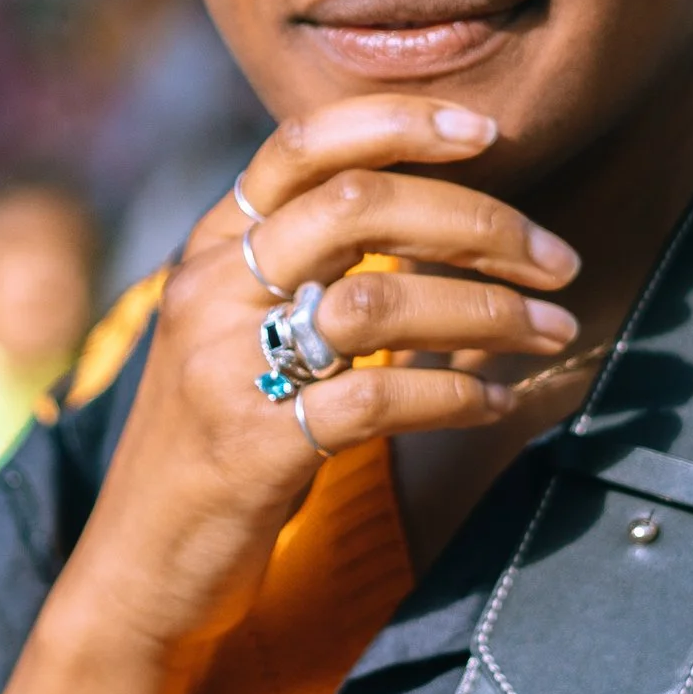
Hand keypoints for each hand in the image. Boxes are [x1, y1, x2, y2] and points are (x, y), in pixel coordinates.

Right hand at [62, 97, 581, 663]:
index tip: (486, 131)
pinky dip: (454, 396)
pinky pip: (378, 400)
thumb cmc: (214, 446)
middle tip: (556, 259)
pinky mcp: (252, 448)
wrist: (137, 569)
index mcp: (210, 250)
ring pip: (379, 301)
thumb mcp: (236, 335)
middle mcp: (210, 290)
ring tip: (552, 330)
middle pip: (358, 206)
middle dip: (478, 222)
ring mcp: (225, 366)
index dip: (399, 124)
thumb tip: (435, 226)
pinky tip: (495, 401)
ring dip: (488, 313)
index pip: (302, 145)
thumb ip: (306, 272)